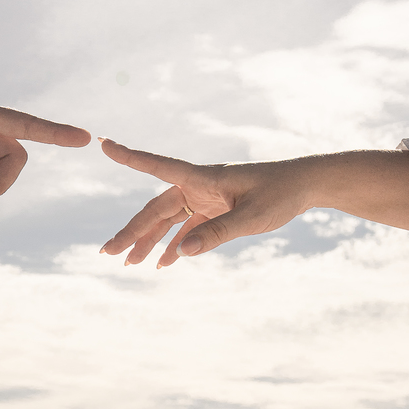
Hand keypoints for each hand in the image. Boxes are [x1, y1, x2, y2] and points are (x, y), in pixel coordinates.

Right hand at [98, 139, 408, 263]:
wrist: (305, 186)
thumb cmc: (281, 194)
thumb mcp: (252, 217)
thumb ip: (217, 234)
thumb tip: (179, 253)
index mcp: (204, 177)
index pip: (159, 166)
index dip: (130, 157)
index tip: (104, 144)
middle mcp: (198, 185)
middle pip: (155, 208)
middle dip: (131, 231)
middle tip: (107, 253)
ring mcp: (204, 198)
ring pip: (167, 220)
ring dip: (148, 241)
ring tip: (128, 264)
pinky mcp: (214, 210)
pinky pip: (186, 229)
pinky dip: (174, 245)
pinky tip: (161, 264)